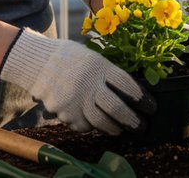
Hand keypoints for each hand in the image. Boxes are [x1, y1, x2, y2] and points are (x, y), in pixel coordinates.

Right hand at [0, 28, 154, 133]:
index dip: (142, 99)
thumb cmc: (72, 59)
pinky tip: (95, 122)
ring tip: (122, 130)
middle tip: (142, 126)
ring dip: (115, 129)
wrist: (38, 62)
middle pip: (117, 108)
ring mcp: (76, 100)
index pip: (127, 85)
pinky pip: (84, 126)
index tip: (151, 107)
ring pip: (102, 122)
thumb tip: (133, 92)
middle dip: (133, 121)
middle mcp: (89, 84)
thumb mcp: (94, 58)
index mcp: (100, 66)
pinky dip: (92, 126)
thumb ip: (110, 73)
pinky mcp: (65, 113)